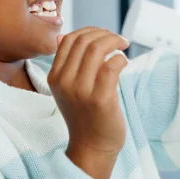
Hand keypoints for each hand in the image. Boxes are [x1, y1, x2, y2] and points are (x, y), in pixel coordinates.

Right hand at [48, 27, 129, 178]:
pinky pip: (111, 66)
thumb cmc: (86, 116)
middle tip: (118, 40)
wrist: (92, 147)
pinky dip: (120, 58)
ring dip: (114, 42)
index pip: (69, 40)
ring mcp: (81, 91)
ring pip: (96, 49)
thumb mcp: (69, 89)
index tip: (104, 35)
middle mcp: (64, 82)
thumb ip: (69, 64)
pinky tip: (124, 62)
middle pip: (83, 41)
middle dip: (105, 34)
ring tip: (123, 46)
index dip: (89, 31)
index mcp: (55, 77)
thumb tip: (66, 35)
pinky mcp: (100, 99)